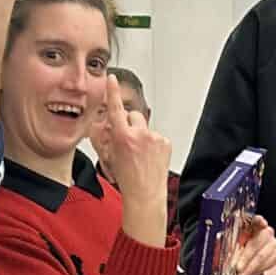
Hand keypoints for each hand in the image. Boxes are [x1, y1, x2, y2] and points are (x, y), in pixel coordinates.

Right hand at [87, 77, 171, 238]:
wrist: (145, 195)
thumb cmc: (127, 180)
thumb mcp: (109, 157)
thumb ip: (109, 138)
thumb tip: (111, 126)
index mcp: (122, 137)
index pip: (116, 108)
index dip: (113, 91)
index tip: (112, 79)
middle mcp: (139, 134)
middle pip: (133, 116)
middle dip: (130, 125)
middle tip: (129, 143)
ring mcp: (154, 138)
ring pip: (145, 127)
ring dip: (142, 136)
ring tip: (141, 155)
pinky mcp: (165, 142)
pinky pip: (156, 137)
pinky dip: (153, 145)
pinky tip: (150, 158)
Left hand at [227, 213, 275, 274]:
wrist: (250, 258)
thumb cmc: (239, 248)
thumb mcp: (232, 244)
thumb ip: (230, 246)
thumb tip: (227, 256)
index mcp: (254, 224)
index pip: (258, 220)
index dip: (260, 221)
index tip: (260, 222)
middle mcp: (266, 231)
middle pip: (258, 242)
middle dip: (246, 257)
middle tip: (237, 268)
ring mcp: (273, 243)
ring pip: (262, 256)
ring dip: (249, 268)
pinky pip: (267, 265)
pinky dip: (256, 271)